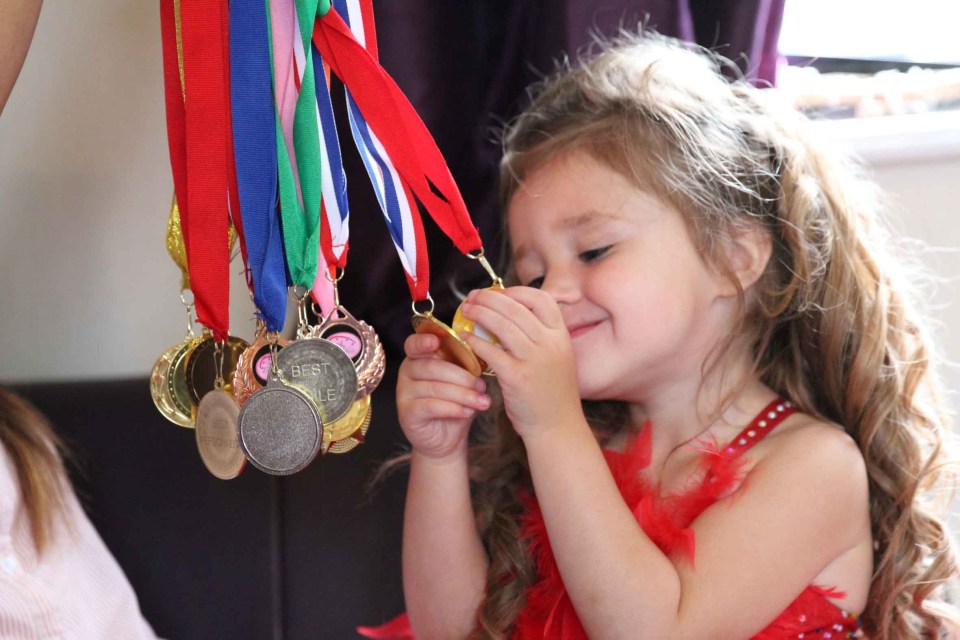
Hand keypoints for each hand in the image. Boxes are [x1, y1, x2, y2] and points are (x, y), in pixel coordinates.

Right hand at [396, 333, 491, 460]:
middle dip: (462, 377)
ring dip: (463, 394)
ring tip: (482, 402)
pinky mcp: (406, 412)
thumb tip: (483, 354)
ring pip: (435, 387)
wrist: (447, 439)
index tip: (437, 341)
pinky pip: (431, 405)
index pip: (415, 343)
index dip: (424, 340)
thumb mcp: (463, 381)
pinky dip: (453, 408)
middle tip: (482, 387)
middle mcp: (407, 371)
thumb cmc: (455, 404)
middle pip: (433, 366)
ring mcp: (403, 392)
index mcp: (420, 357)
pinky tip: (468, 412)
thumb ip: (466, 365)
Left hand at [459, 286, 582, 439]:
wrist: (558, 427)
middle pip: (517, 308)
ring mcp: (535, 360)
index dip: (516, 291)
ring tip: (465, 310)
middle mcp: (551, 344)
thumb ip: (540, 336)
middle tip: (472, 297)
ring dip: (480, 313)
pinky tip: (465, 337)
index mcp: (561, 336)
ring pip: (503, 325)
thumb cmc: (552, 393)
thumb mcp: (556, 358)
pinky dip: (475, 340)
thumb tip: (510, 314)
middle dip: (490, 298)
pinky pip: (491, 351)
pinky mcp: (518, 377)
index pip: (541, 299)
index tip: (497, 292)